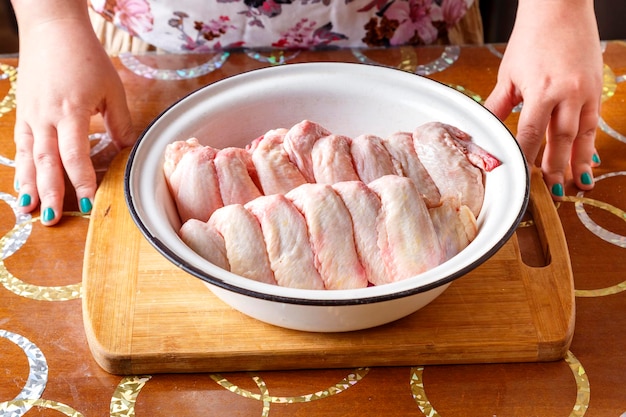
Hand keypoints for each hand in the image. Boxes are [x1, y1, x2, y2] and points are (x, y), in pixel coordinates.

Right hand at [12, 1, 134, 224]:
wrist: (52, 29)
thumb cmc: (85, 57)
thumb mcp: (111, 90)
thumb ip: (120, 123)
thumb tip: (126, 151)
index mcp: (70, 111)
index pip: (74, 155)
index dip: (81, 182)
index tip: (88, 203)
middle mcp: (45, 117)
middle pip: (46, 162)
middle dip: (49, 192)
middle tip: (53, 219)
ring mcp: (30, 114)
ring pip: (28, 156)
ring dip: (28, 185)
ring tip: (29, 210)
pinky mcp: (23, 110)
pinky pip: (21, 144)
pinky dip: (21, 165)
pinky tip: (22, 182)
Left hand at [484, 0, 602, 198]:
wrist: (559, 8)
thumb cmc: (530, 39)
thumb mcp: (509, 74)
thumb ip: (499, 105)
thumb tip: (486, 129)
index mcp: (541, 91)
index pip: (531, 134)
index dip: (527, 158)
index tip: (522, 178)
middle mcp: (567, 93)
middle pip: (560, 139)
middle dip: (556, 168)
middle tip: (554, 193)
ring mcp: (585, 91)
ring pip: (582, 134)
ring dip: (578, 161)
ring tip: (578, 185)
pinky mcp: (595, 87)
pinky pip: (594, 121)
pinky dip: (590, 142)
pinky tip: (589, 159)